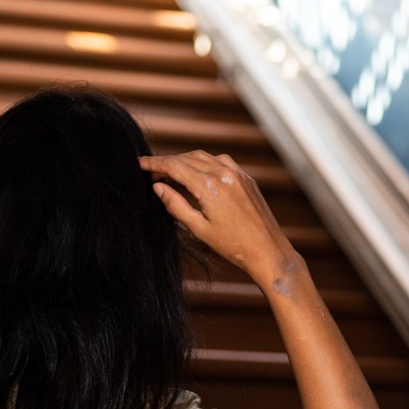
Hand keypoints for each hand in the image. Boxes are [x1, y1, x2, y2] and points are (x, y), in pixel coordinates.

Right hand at [140, 150, 301, 289]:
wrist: (267, 251)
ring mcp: (238, 174)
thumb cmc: (234, 246)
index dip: (155, 164)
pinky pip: (221, 161)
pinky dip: (205, 162)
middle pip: (188, 158)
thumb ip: (176, 205)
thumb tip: (158, 187)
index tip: (140, 164)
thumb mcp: (199, 229)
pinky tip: (198, 173)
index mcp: (210, 187)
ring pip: (204, 157)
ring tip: (172, 172)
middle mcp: (225, 174)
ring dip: (186, 160)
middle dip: (168, 162)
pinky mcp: (247, 178)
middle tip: (152, 171)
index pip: (175, 166)